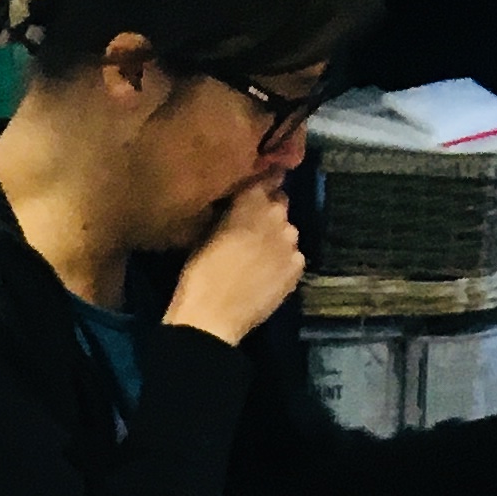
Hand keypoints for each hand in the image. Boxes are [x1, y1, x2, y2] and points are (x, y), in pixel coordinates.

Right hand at [168, 184, 305, 347]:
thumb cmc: (199, 274)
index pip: (267, 176)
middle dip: (268, 214)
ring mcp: (291, 241)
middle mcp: (277, 213)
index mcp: (251, 200)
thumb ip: (230, 214)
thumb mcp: (207, 233)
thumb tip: (237, 208)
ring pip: (288, 232)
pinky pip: (293, 257)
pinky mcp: (297, 267)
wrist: (212, 318)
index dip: (262, 185)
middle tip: (252, 232)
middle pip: (280, 204)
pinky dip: (283, 262)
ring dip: (276, 239)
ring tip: (259, 259)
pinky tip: (268, 276)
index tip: (256, 193)